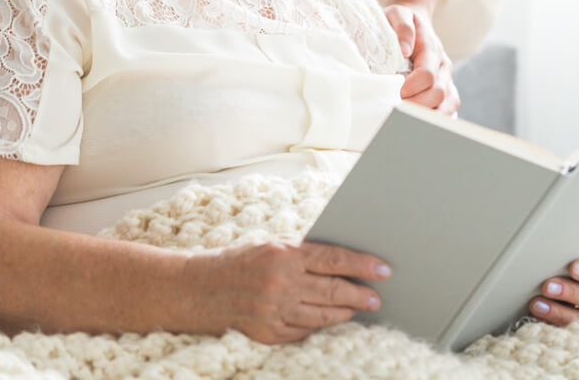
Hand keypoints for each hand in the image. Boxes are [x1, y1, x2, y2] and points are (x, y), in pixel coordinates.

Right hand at [191, 242, 389, 343]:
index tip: (383, 270)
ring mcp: (274, 311)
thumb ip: (301, 254)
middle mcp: (280, 283)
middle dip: (360, 295)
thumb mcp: (269, 246)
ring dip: (344, 314)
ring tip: (357, 309)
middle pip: (333, 291)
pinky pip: (302, 332)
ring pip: (322, 316)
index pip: (334, 260)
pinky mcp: (267, 333)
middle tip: (376, 297)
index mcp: (283, 254)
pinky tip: (329, 322)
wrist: (195, 288)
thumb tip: (340, 262)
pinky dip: (317, 327)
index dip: (363, 265)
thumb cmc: (237, 262)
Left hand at [384, 3, 458, 114]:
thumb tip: (405, 50)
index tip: (395, 93)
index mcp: (431, 48)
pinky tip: (426, 127)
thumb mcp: (397, 13)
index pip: (427, 75)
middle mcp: (443, 65)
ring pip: (449, 104)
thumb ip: (402, 27)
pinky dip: (442, 120)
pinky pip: (450, 108)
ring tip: (410, 124)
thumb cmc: (401, 19)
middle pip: (438, 93)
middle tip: (396, 111)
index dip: (412, 88)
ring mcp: (447, 78)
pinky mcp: (445, 88)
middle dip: (418, 106)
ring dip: (431, 117)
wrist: (414, 20)